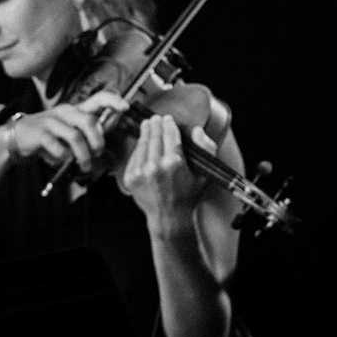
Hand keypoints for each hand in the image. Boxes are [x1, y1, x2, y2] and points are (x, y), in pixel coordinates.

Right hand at [1, 90, 127, 171]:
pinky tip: (62, 160)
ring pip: (75, 137)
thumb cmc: (51, 136)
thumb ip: (91, 133)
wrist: (19, 138)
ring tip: (84, 165)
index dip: (113, 100)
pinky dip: (64, 157)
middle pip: (88, 121)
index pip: (98, 98)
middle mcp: (65, 111)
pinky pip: (58, 147)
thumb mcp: (71, 132)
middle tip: (97, 154)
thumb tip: (112, 137)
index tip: (126, 107)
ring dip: (83, 155)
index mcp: (76, 109)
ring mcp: (52, 121)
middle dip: (97, 141)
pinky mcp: (40, 133)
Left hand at [118, 113, 213, 233]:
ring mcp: (140, 172)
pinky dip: (138, 147)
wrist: (169, 218)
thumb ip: (206, 149)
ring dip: (145, 132)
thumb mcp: (203, 174)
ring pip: (143, 144)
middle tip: (156, 118)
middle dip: (155, 125)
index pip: (169, 135)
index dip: (168, 124)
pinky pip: (134, 156)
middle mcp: (155, 166)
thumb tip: (196, 131)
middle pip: (154, 136)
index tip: (168, 118)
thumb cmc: (187, 196)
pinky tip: (142, 142)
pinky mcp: (130, 177)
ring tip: (147, 125)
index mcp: (174, 163)